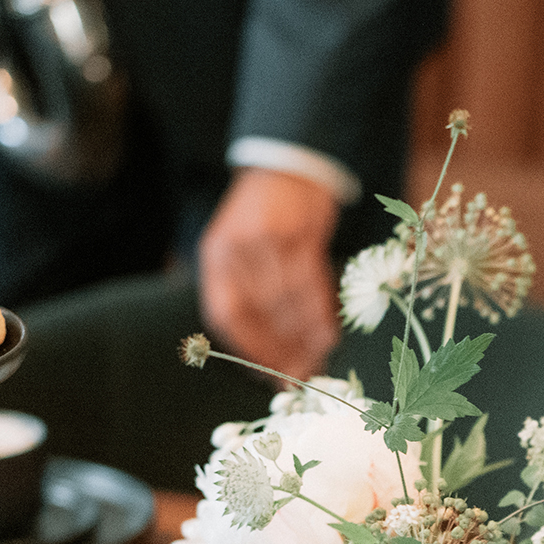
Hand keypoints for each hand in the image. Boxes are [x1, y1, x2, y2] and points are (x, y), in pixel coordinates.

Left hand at [198, 167, 338, 379]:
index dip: (249, 349)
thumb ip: (243, 292)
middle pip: (260, 313)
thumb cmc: (262, 217)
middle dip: (281, 351)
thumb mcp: (235, 249)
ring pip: (287, 303)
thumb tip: (265, 353)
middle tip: (298, 377)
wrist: (286, 167)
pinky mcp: (300, 234)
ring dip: (304, 339)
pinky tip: (328, 335)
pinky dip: (320, 315)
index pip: (226, 314)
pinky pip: (312, 285)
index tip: (267, 374)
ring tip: (317, 362)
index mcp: (214, 256)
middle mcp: (237, 250)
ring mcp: (269, 240)